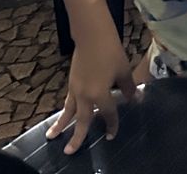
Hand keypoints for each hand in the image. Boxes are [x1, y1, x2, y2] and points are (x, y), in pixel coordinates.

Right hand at [47, 29, 138, 153]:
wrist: (92, 36)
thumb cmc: (111, 51)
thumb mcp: (123, 70)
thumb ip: (128, 88)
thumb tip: (136, 99)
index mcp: (100, 93)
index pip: (108, 114)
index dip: (112, 125)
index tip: (111, 135)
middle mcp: (85, 95)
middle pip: (82, 120)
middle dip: (76, 136)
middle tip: (69, 152)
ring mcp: (76, 89)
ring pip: (68, 112)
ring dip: (60, 125)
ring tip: (51, 137)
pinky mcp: (71, 82)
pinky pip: (68, 101)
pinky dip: (65, 110)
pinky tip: (63, 114)